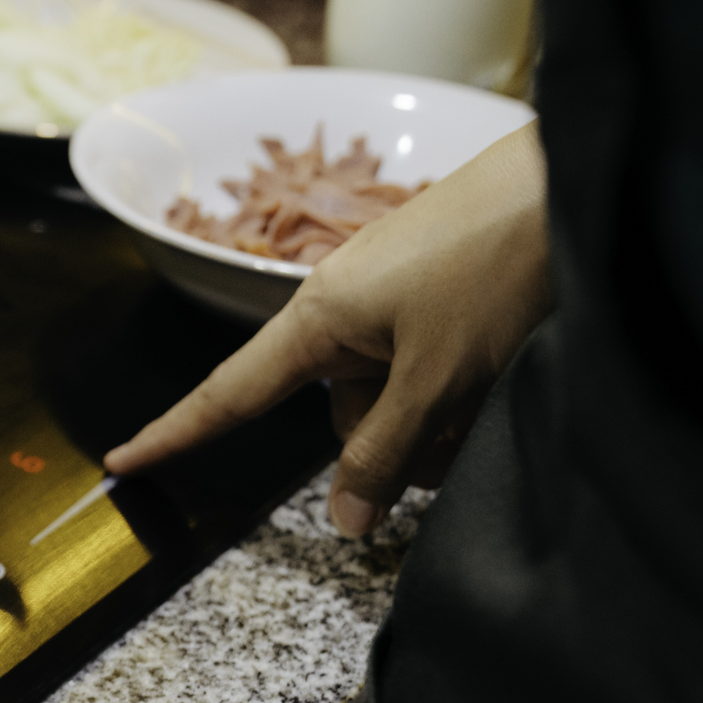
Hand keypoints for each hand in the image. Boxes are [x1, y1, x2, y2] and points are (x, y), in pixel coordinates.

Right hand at [104, 123, 551, 535]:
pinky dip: (460, 390)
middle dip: (395, 447)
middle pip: (340, 417)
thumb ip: (388, 453)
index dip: (176, 433)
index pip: (229, 393)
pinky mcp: (436, 297)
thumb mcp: (441, 376)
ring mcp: (391, 302)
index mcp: (319, 320)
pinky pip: (425, 372)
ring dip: (439, 422)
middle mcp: (344, 311)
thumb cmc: (499, 262)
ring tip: (497, 388)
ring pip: (392, 401)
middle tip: (459, 433)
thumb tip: (345, 521)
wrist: (577, 181)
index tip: (124, 459)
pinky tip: (505, 369)